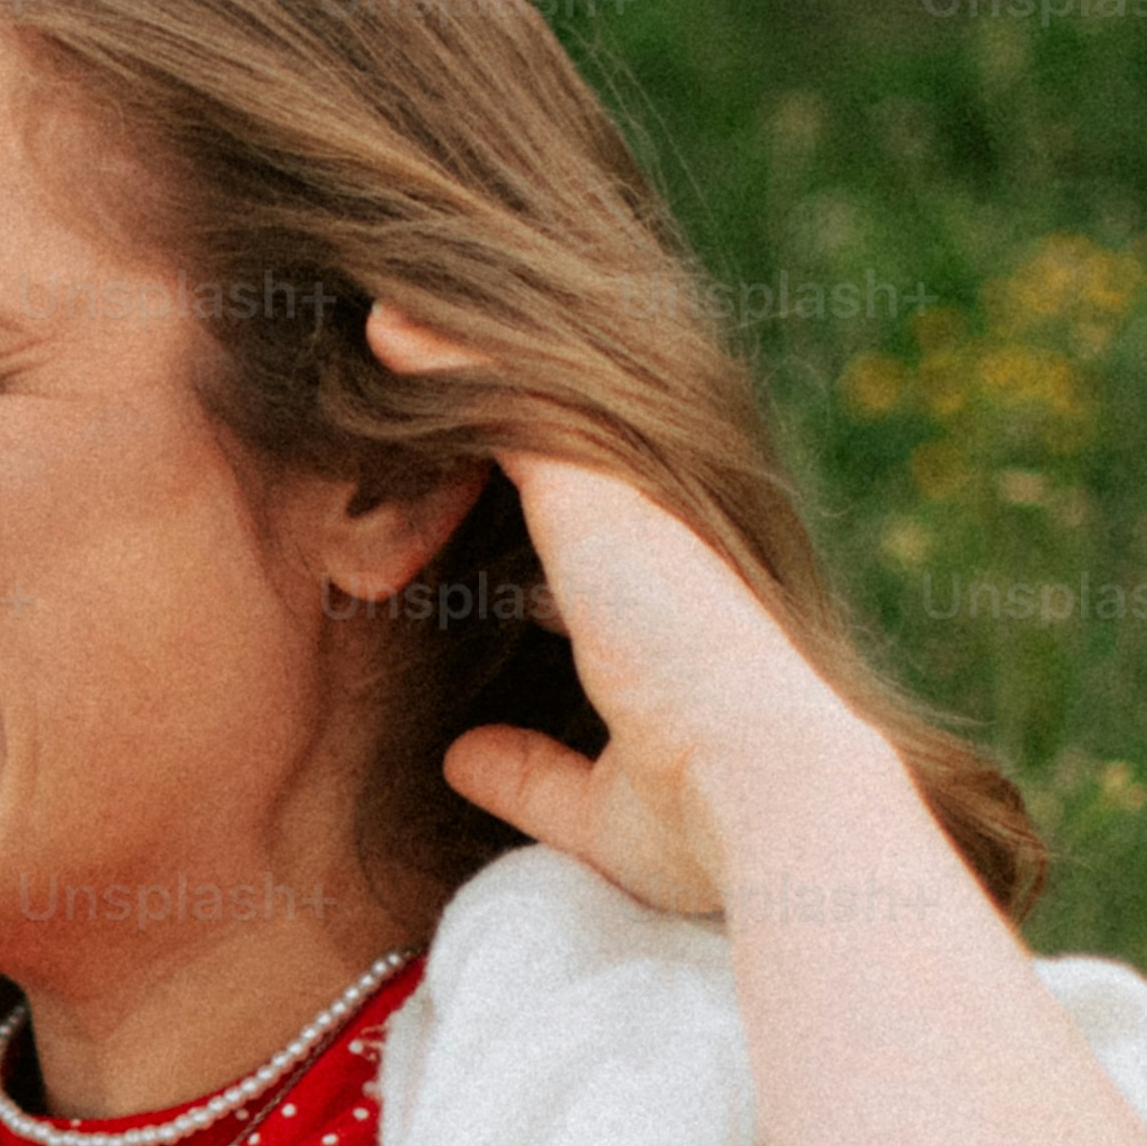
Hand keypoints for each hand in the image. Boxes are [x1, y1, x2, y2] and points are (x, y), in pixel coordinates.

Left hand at [360, 296, 887, 918]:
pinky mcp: (598, 488)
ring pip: (529, 404)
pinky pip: (505, 396)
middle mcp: (645, 540)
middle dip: (480, 413)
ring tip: (379, 322)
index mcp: (654, 607)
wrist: (767, 797)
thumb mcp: (597, 807)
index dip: (514, 512)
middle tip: (396, 377)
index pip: (574, 537)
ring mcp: (628, 506)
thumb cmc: (705, 824)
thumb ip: (532, 775)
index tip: (447, 501)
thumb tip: (464, 759)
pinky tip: (383, 326)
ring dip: (457, 364)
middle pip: (552, 450)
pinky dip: (446, 356)